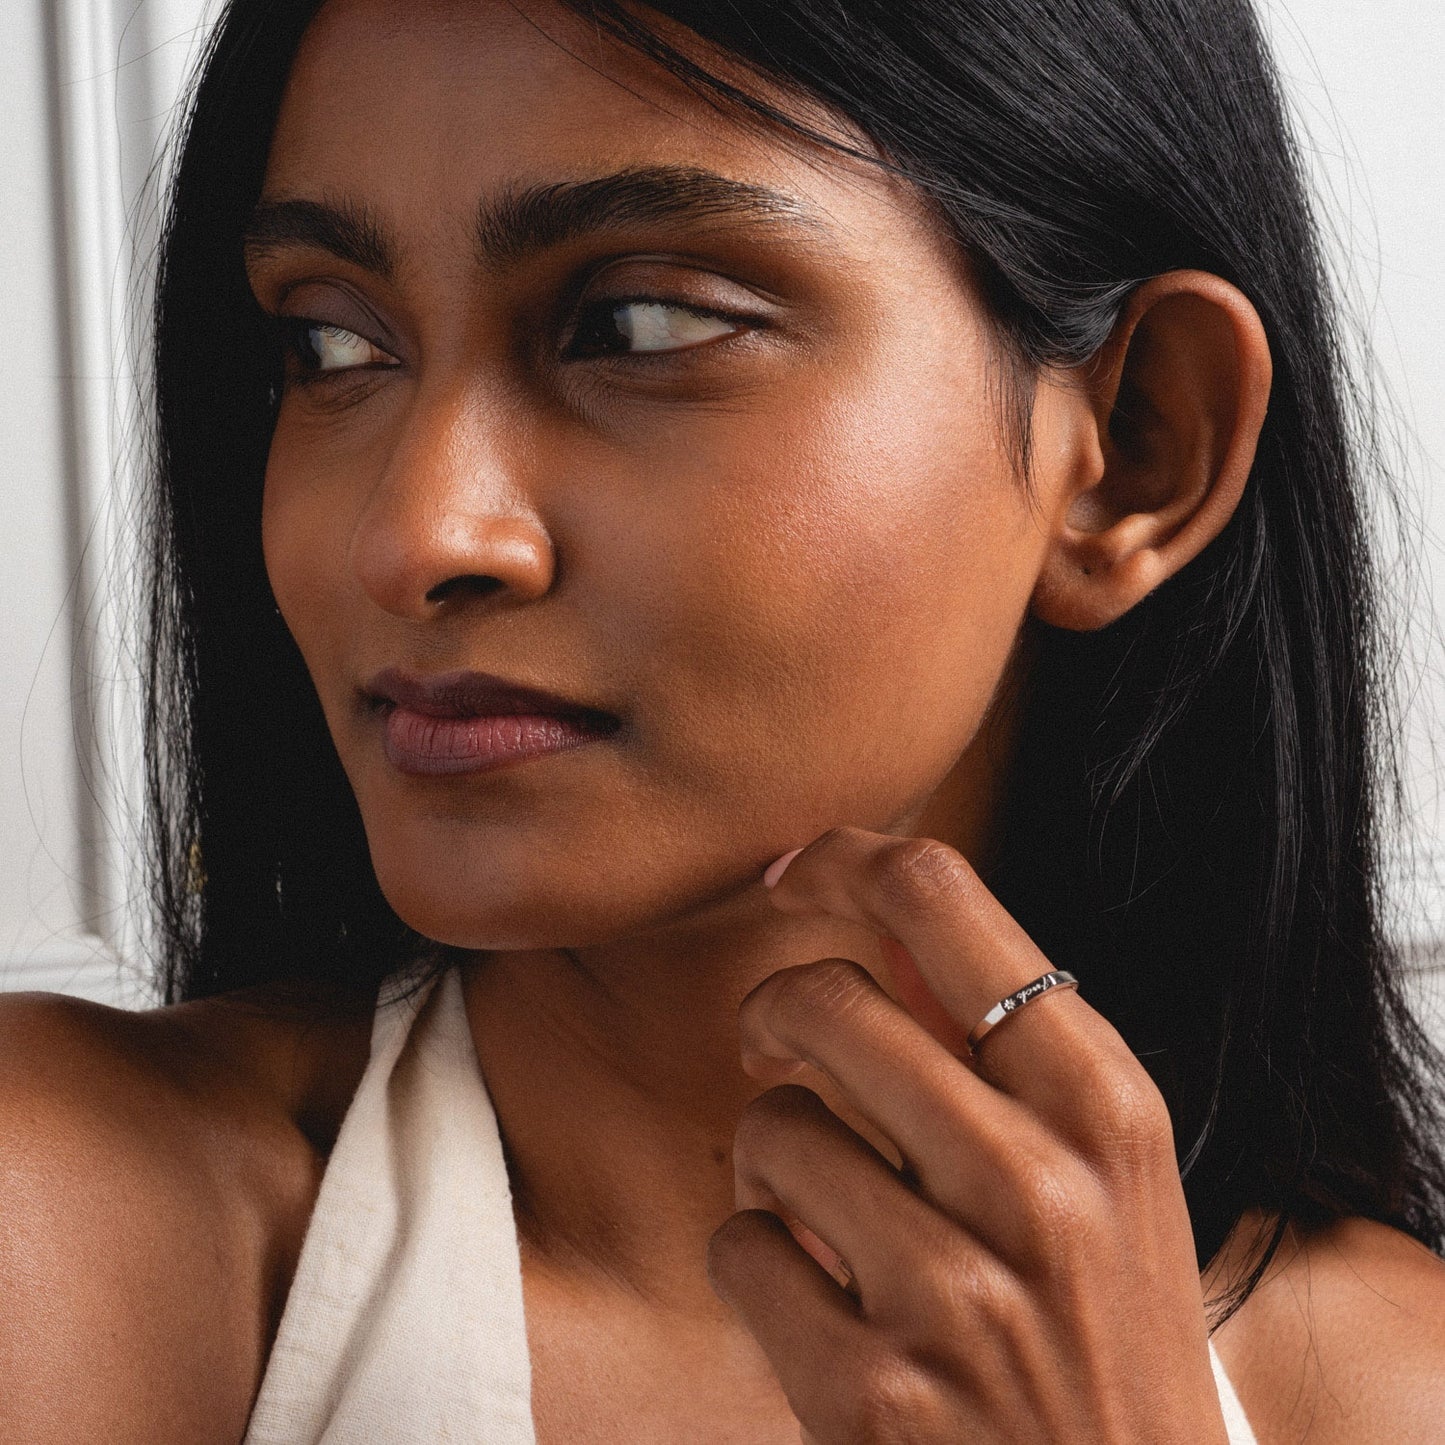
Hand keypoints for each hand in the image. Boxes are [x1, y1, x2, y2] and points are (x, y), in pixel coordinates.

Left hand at [705, 826, 1229, 1443]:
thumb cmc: (1103, 1332)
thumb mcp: (1104, 1173)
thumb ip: (1003, 1047)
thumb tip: (880, 921)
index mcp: (1104, 1104)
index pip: (945, 902)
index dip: (844, 859)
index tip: (793, 873)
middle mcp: (1037, 1183)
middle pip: (830, 999)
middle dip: (774, 1009)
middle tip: (772, 1042)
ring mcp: (955, 1293)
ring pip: (770, 1125)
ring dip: (768, 1156)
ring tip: (817, 1205)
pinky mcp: (872, 1394)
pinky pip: (739, 1247)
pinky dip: (754, 1257)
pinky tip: (812, 1295)